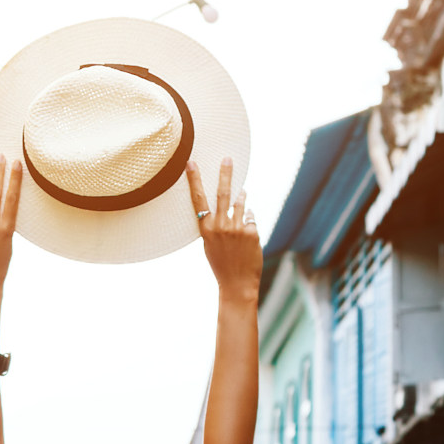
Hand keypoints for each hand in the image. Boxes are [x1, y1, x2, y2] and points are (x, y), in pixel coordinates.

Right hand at [187, 158, 260, 299]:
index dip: (194, 180)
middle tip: (228, 158)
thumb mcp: (211, 244)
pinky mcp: (252, 232)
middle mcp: (220, 226)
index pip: (198, 200)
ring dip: (242, 196)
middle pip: (223, 193)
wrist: (237, 285)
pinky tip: (248, 235)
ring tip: (243, 192)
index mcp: (206, 229)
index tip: (191, 163)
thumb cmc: (222, 264)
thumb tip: (236, 200)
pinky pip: (251, 218)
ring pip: (241, 203)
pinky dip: (249, 222)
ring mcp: (237, 229)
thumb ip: (217, 224)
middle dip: (225, 173)